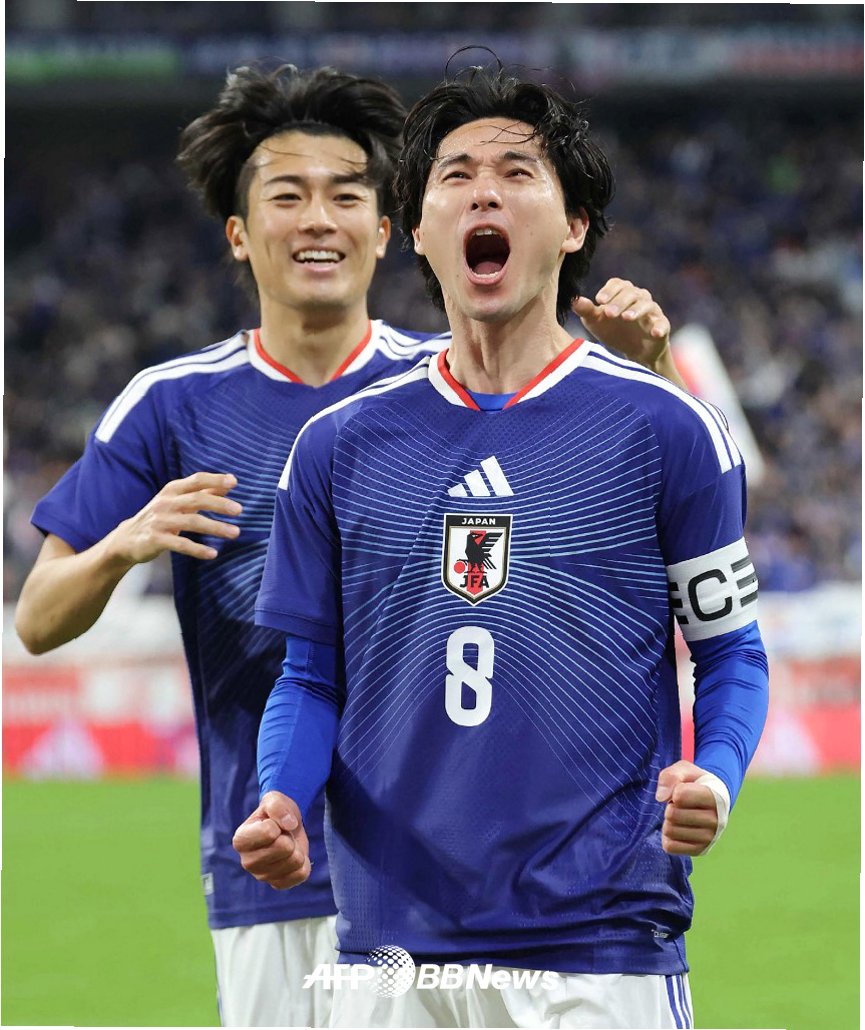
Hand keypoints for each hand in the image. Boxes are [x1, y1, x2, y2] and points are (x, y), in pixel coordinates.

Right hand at [107, 472, 241, 564]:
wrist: (127, 539)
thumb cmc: (159, 517)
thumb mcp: (178, 501)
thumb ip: (203, 492)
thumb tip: (230, 483)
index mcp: (172, 490)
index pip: (196, 480)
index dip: (214, 480)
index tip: (234, 482)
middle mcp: (165, 503)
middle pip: (196, 499)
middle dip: (219, 504)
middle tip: (239, 510)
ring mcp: (160, 521)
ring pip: (192, 522)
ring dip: (215, 527)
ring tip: (235, 533)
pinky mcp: (156, 539)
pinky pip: (181, 544)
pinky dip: (197, 549)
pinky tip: (213, 553)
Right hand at [232, 792, 310, 889]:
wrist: (285, 825)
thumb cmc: (276, 812)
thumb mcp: (274, 799)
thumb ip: (277, 806)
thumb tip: (290, 825)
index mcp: (241, 840)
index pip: (269, 832)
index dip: (278, 823)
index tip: (273, 823)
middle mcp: (247, 862)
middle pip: (284, 848)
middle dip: (289, 836)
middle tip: (282, 834)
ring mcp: (262, 876)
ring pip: (295, 861)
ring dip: (296, 847)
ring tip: (286, 843)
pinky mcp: (278, 884)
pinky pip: (302, 874)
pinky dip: (303, 862)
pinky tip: (292, 856)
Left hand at [573, 278, 671, 368]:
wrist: (634, 352)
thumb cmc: (614, 331)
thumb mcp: (596, 322)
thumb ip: (586, 311)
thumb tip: (573, 300)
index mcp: (622, 293)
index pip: (618, 284)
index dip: (609, 290)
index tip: (599, 300)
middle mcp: (639, 298)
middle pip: (631, 293)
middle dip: (619, 302)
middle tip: (608, 313)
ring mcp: (652, 311)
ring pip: (647, 304)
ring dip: (636, 310)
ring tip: (626, 317)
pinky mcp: (662, 326)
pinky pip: (663, 324)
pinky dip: (659, 327)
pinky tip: (654, 332)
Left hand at [656, 760, 721, 855]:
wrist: (712, 801)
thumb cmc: (695, 783)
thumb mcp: (684, 770)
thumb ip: (671, 775)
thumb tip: (661, 797)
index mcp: (716, 798)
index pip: (680, 795)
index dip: (675, 790)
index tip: (683, 790)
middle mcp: (717, 821)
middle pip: (672, 814)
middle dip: (670, 806)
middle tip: (680, 805)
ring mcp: (710, 838)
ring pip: (669, 831)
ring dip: (669, 821)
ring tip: (681, 816)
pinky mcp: (700, 851)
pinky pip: (670, 846)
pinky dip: (668, 837)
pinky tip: (679, 829)